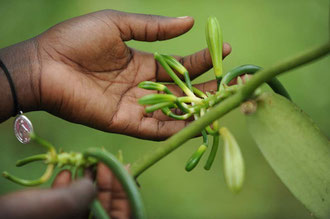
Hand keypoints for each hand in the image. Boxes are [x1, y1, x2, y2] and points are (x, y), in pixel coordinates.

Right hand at [0, 163, 129, 218]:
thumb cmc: (25, 218)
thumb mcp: (63, 204)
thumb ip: (87, 192)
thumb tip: (92, 182)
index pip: (122, 215)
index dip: (125, 191)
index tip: (122, 167)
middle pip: (105, 208)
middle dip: (105, 182)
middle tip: (102, 160)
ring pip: (84, 204)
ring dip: (85, 182)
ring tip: (83, 164)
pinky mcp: (51, 217)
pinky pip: (66, 205)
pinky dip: (67, 188)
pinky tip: (64, 174)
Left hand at [35, 10, 230, 138]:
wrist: (45, 65)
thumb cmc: (77, 40)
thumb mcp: (118, 25)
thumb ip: (153, 28)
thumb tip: (189, 21)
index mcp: (142, 63)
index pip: (180, 63)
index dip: (203, 58)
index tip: (226, 50)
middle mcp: (143, 86)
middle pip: (181, 89)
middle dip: (206, 87)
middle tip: (232, 83)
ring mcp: (135, 106)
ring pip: (172, 111)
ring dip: (195, 109)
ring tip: (221, 104)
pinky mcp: (124, 122)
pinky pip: (155, 128)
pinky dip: (174, 129)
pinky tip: (196, 124)